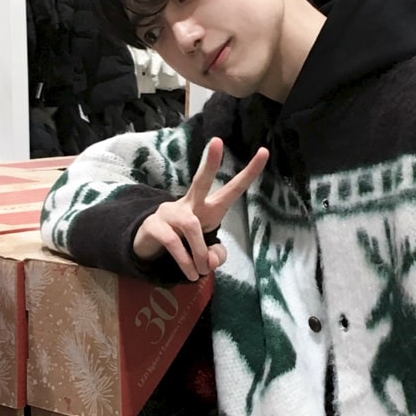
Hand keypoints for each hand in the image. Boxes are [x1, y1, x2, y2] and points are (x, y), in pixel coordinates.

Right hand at [133, 137, 268, 280]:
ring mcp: (170, 212)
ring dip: (199, 254)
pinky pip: (174, 244)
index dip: (249, 173)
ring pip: (192, 228)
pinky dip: (185, 262)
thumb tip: (211, 262)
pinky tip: (190, 274)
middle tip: (216, 141)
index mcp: (208, 207)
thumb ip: (216, 256)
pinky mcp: (155, 226)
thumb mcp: (206, 254)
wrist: (150, 248)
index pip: (232, 189)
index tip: (265, 152)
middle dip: (210, 163)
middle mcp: (190, 204)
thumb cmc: (185, 244)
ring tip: (200, 273)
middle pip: (200, 180)